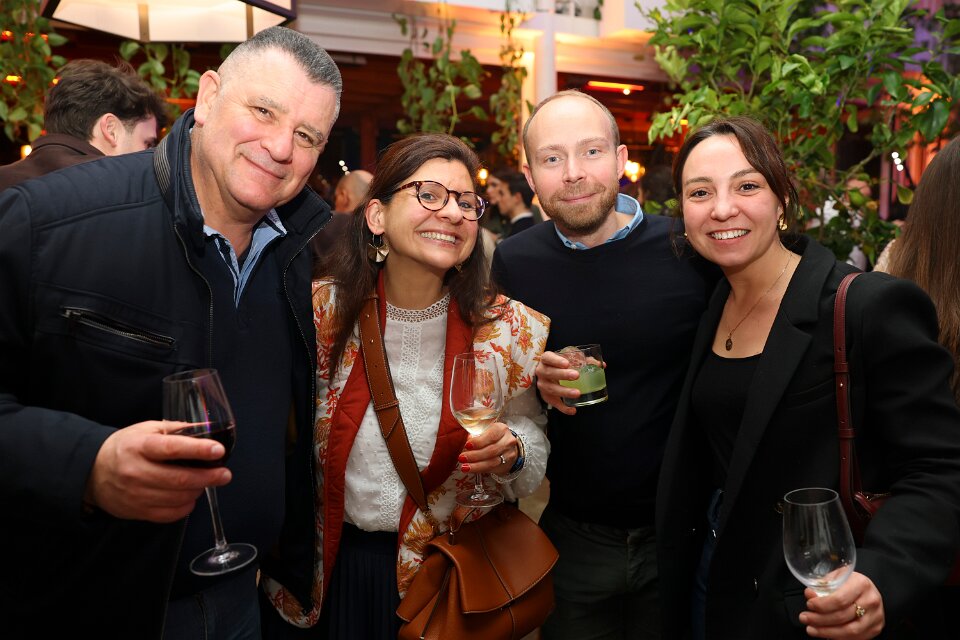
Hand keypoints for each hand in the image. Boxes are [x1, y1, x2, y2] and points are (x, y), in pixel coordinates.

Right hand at [84, 420, 231, 522]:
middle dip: (208, 477)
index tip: (218, 450)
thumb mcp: (146, 430)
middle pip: (179, 479)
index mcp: (139, 447)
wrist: (92, 472)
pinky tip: (189, 496)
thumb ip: (176, 430)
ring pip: (177, 498)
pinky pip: (170, 514)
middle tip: (225, 474)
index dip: (198, 450)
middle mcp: (136, 472)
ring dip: (198, 491)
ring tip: (205, 482)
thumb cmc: (125, 447)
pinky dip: (186, 506)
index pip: (172, 448)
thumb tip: (207, 429)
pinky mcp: (137, 512)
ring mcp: (136, 495)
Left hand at [458, 421, 516, 474]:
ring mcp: (508, 454)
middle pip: (491, 450)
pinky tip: (472, 469)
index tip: (467, 445)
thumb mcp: (485, 430)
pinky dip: (480, 469)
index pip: (491, 436)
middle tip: (462, 458)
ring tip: (465, 467)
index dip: (478, 441)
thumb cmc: (492, 436)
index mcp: (501, 429)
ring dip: (476, 465)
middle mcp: (508, 441)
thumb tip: (468, 439)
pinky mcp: (506, 465)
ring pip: (492, 462)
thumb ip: (476, 433)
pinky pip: (492, 469)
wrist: (507, 446)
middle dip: (475, 455)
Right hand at [535, 350, 579, 414]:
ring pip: (551, 389)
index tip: (567, 363)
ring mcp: (543, 385)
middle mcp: (542, 372)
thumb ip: (584, 360)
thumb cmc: (559, 365)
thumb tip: (602, 365)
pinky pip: (554, 403)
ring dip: (564, 391)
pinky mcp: (546, 396)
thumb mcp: (569, 359)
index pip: (548, 358)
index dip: (556, 360)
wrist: (546, 374)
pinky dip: (563, 408)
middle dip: (563, 375)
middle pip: (550, 373)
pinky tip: (572, 410)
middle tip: (576, 375)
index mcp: (546, 360)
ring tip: (577, 393)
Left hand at [800, 572, 884, 638]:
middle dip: (819, 620)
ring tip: (811, 629)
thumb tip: (809, 594)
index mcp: (861, 584)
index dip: (822, 605)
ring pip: (850, 631)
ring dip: (827, 632)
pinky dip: (838, 638)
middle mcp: (871, 600)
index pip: (839, 599)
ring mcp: (876, 616)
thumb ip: (822, 586)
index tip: (809, 605)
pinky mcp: (876, 628)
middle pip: (842, 616)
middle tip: (805, 618)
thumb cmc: (849, 583)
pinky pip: (856, 638)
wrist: (867, 590)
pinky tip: (825, 634)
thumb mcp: (835, 577)